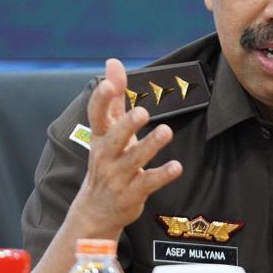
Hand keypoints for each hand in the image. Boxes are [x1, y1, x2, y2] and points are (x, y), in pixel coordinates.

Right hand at [68, 58, 182, 235]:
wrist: (96, 209)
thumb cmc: (107, 161)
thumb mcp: (107, 130)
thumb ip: (114, 97)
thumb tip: (113, 63)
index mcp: (100, 137)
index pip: (97, 115)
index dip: (101, 99)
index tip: (108, 83)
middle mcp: (106, 155)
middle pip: (116, 137)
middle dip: (127, 124)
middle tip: (143, 111)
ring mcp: (118, 176)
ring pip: (134, 159)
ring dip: (150, 146)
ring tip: (165, 131)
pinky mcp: (132, 193)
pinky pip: (149, 182)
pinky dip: (163, 175)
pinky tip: (176, 167)